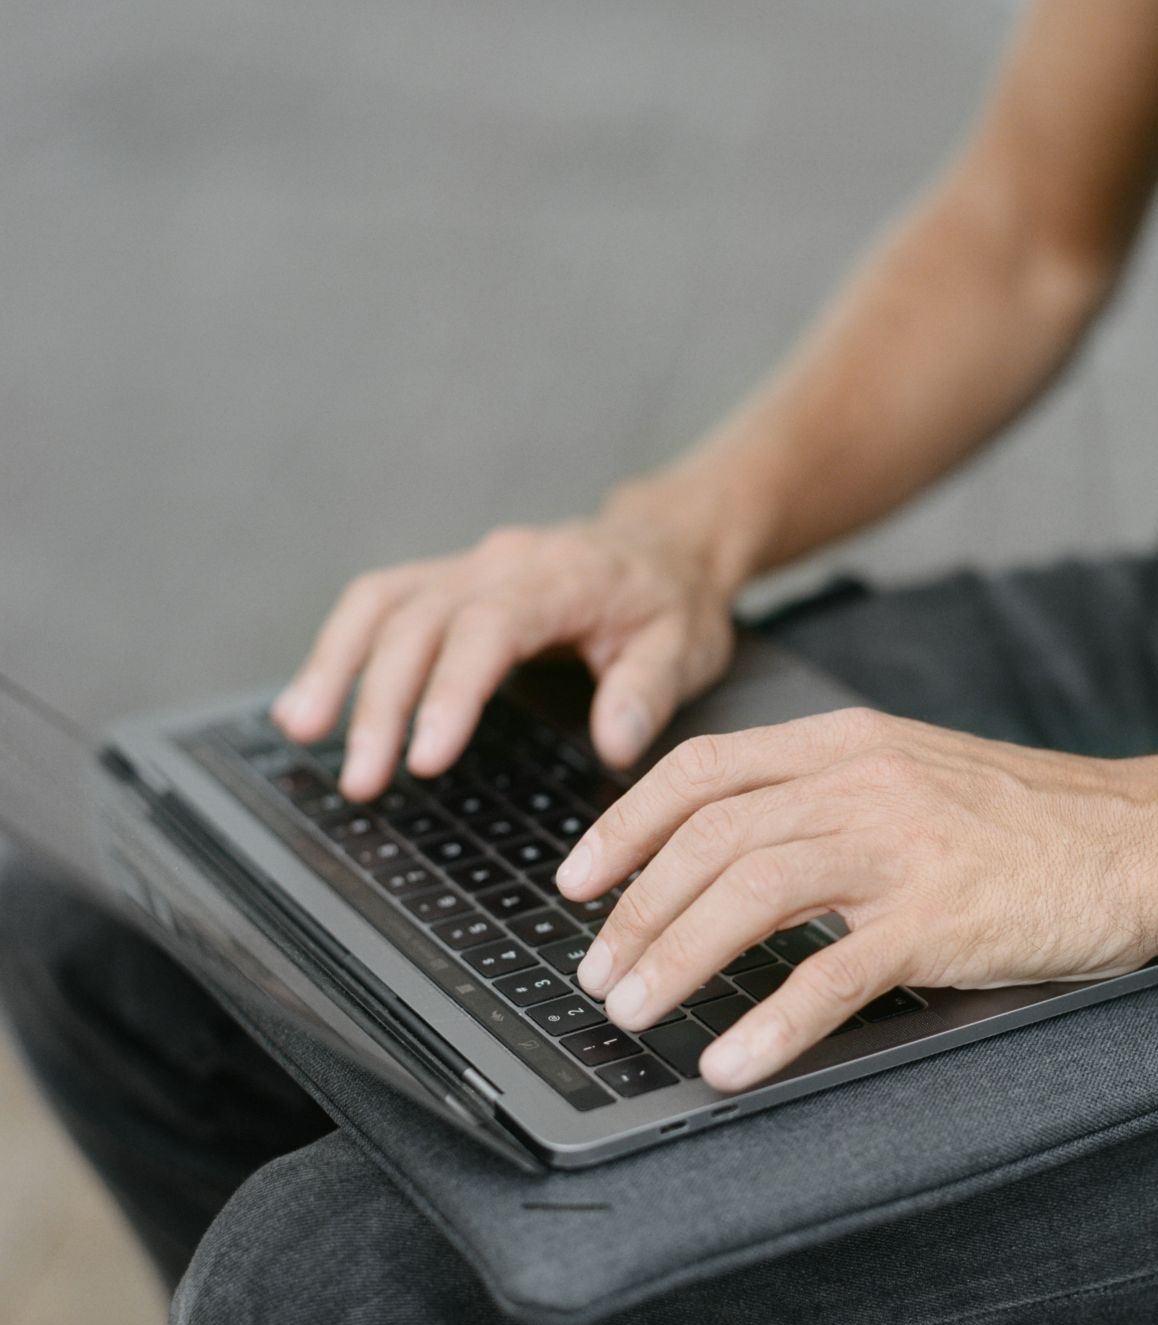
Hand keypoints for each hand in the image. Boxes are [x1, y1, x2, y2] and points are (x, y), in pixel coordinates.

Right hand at [272, 510, 736, 798]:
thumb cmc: (674, 601)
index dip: (451, 691)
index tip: (425, 759)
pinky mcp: (446, 579)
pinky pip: (378, 603)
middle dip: (382, 702)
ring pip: (382, 603)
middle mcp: (504, 562)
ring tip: (303, 732)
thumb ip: (647, 693)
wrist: (666, 544)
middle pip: (420, 620)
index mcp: (565, 577)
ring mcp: (468, 565)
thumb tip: (615, 744)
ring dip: (336, 667)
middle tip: (361, 780)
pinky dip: (339, 649)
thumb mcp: (686, 647)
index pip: (491, 627)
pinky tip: (310, 703)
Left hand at [556, 708, 1157, 1091]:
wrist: (1148, 838)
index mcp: (847, 743)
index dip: (624, 826)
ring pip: (751, 892)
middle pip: (710, 836)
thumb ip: (827, 797)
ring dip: (675, 957)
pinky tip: (730, 1062)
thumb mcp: (914, 776)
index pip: (702, 770)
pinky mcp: (945, 917)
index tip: (577, 881)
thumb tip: (729, 856)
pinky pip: (835, 972)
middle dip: (633, 910)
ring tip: (632, 1012)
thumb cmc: (1032, 821)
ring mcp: (903, 846)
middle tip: (596, 975)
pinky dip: (770, 1022)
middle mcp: (863, 780)